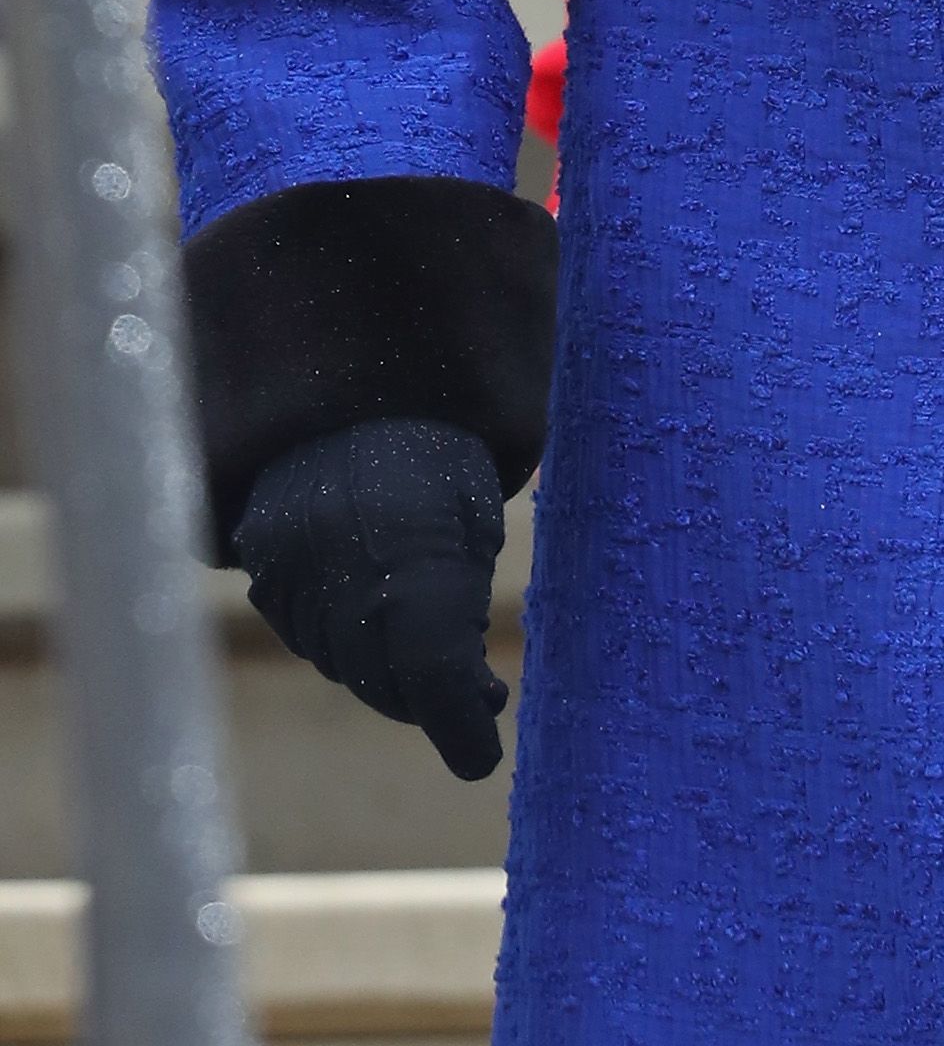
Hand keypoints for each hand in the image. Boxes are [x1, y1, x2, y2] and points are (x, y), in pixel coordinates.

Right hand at [232, 418, 508, 779]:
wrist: (345, 383)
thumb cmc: (432, 450)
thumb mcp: (472, 518)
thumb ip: (462, 605)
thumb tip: (472, 695)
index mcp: (413, 560)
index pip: (435, 678)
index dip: (462, 728)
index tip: (484, 756)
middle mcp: (343, 579)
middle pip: (388, 683)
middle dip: (432, 695)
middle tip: (480, 689)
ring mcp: (292, 577)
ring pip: (345, 664)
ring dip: (390, 670)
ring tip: (437, 650)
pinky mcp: (263, 569)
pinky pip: (309, 631)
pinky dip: (348, 636)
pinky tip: (381, 614)